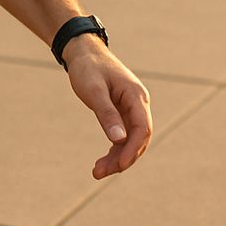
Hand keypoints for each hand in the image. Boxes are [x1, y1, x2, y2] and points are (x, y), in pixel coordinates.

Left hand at [64, 34, 151, 178]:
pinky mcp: (123, 112)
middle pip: (139, 138)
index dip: (132, 149)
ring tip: (97, 172)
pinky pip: (123, 135)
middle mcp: (138, 103)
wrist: (83, 52)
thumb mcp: (94, 91)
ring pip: (131, 139)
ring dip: (117, 157)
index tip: (119, 166)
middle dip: (123, 158)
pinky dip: (115, 149)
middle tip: (99, 173)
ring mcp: (131, 108)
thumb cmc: (88, 68)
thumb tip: (119, 140)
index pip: (142, 128)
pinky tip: (103, 162)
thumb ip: (106, 114)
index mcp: (136, 96)